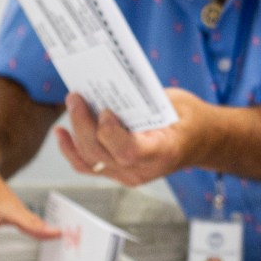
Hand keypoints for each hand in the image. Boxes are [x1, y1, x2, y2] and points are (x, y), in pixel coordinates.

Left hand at [50, 88, 217, 187]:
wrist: (198, 141)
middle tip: (76, 97)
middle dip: (83, 124)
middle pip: (101, 153)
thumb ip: (145, 101)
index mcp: (163, 152)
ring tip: (72, 104)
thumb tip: (110, 85)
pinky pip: (87, 166)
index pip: (128, 151)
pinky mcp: (116, 172)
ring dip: (75, 132)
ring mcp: (127, 175)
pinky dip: (70, 150)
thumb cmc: (188, 119)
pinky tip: (62, 133)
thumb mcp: (175, 104)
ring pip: (89, 159)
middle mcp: (142, 170)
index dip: (110, 133)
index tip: (105, 110)